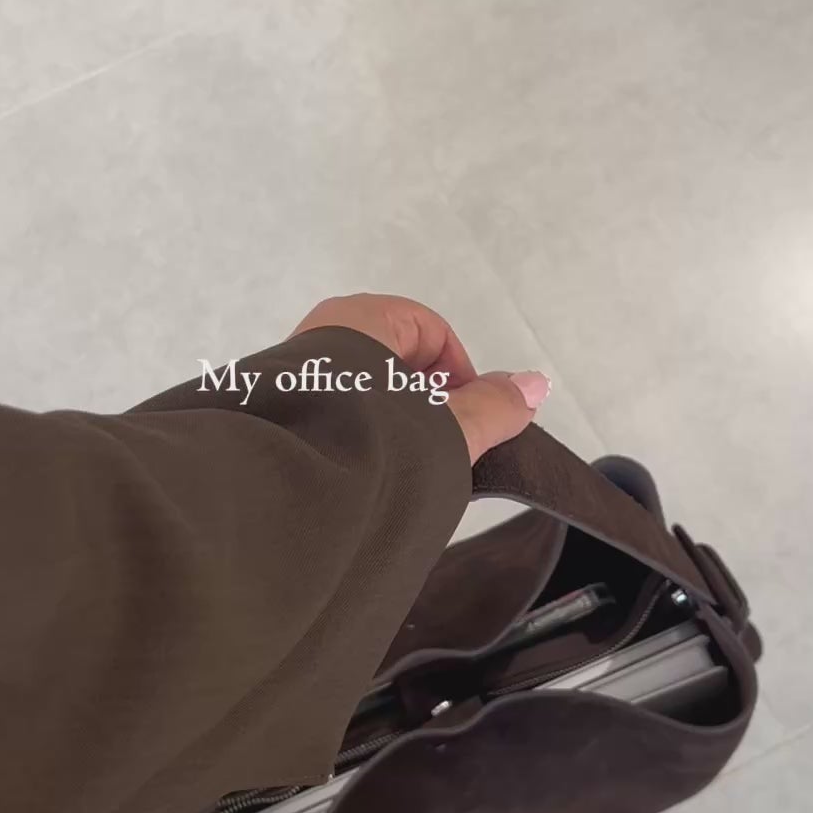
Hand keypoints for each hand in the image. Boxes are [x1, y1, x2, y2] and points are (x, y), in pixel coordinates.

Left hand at [289, 293, 549, 465]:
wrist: (280, 493)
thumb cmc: (369, 444)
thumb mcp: (445, 426)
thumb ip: (493, 406)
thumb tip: (534, 384)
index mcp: (359, 318)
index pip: (430, 330)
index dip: (459, 374)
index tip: (469, 418)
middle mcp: (321, 337)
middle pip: (397, 363)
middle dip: (425, 405)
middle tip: (438, 447)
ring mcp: (294, 378)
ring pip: (365, 396)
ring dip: (392, 428)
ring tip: (401, 469)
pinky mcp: (277, 415)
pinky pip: (334, 418)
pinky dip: (358, 442)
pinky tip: (364, 477)